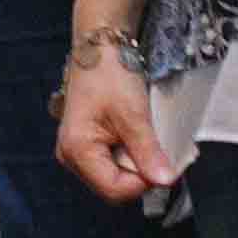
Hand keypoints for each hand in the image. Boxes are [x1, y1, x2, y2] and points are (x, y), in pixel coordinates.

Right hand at [57, 47, 170, 204]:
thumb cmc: (110, 74)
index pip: (115, 190)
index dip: (143, 182)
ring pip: (116, 177)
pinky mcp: (88, 146)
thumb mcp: (133, 113)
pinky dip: (131, 155)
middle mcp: (72, 157)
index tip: (164, 164)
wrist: (100, 47)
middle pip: (114, 186)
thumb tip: (165, 181)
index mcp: (77, 150)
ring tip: (144, 137)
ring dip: (137, 163)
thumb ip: (148, 151)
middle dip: (139, 173)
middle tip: (155, 147)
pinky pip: (114, 164)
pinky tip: (136, 137)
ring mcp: (79, 152)